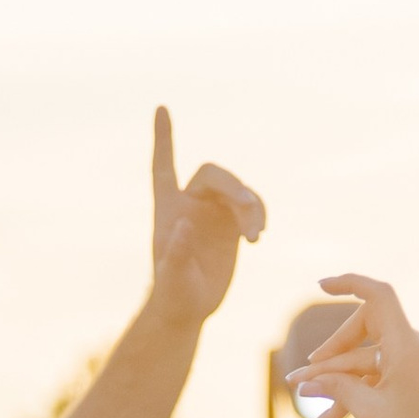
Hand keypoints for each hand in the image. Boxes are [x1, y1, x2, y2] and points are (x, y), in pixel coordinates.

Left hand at [148, 108, 265, 324]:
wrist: (188, 310)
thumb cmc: (174, 295)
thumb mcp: (173, 278)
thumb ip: (177, 253)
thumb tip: (185, 223)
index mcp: (168, 209)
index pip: (164, 166)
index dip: (164, 138)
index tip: (161, 108)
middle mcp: (190, 203)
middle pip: (213, 175)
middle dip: (232, 187)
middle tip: (248, 208)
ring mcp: (213, 212)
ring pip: (237, 191)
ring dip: (250, 208)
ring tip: (255, 237)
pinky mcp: (231, 225)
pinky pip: (250, 207)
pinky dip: (257, 216)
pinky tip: (257, 236)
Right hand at [288, 276, 418, 417]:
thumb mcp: (370, 413)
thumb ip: (337, 390)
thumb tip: (306, 382)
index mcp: (407, 346)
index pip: (377, 296)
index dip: (348, 284)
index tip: (320, 286)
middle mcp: (414, 346)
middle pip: (364, 330)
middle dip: (332, 355)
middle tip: (305, 381)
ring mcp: (417, 361)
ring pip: (367, 359)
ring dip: (341, 381)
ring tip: (314, 410)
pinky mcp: (418, 378)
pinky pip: (380, 374)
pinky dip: (359, 390)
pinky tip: (333, 417)